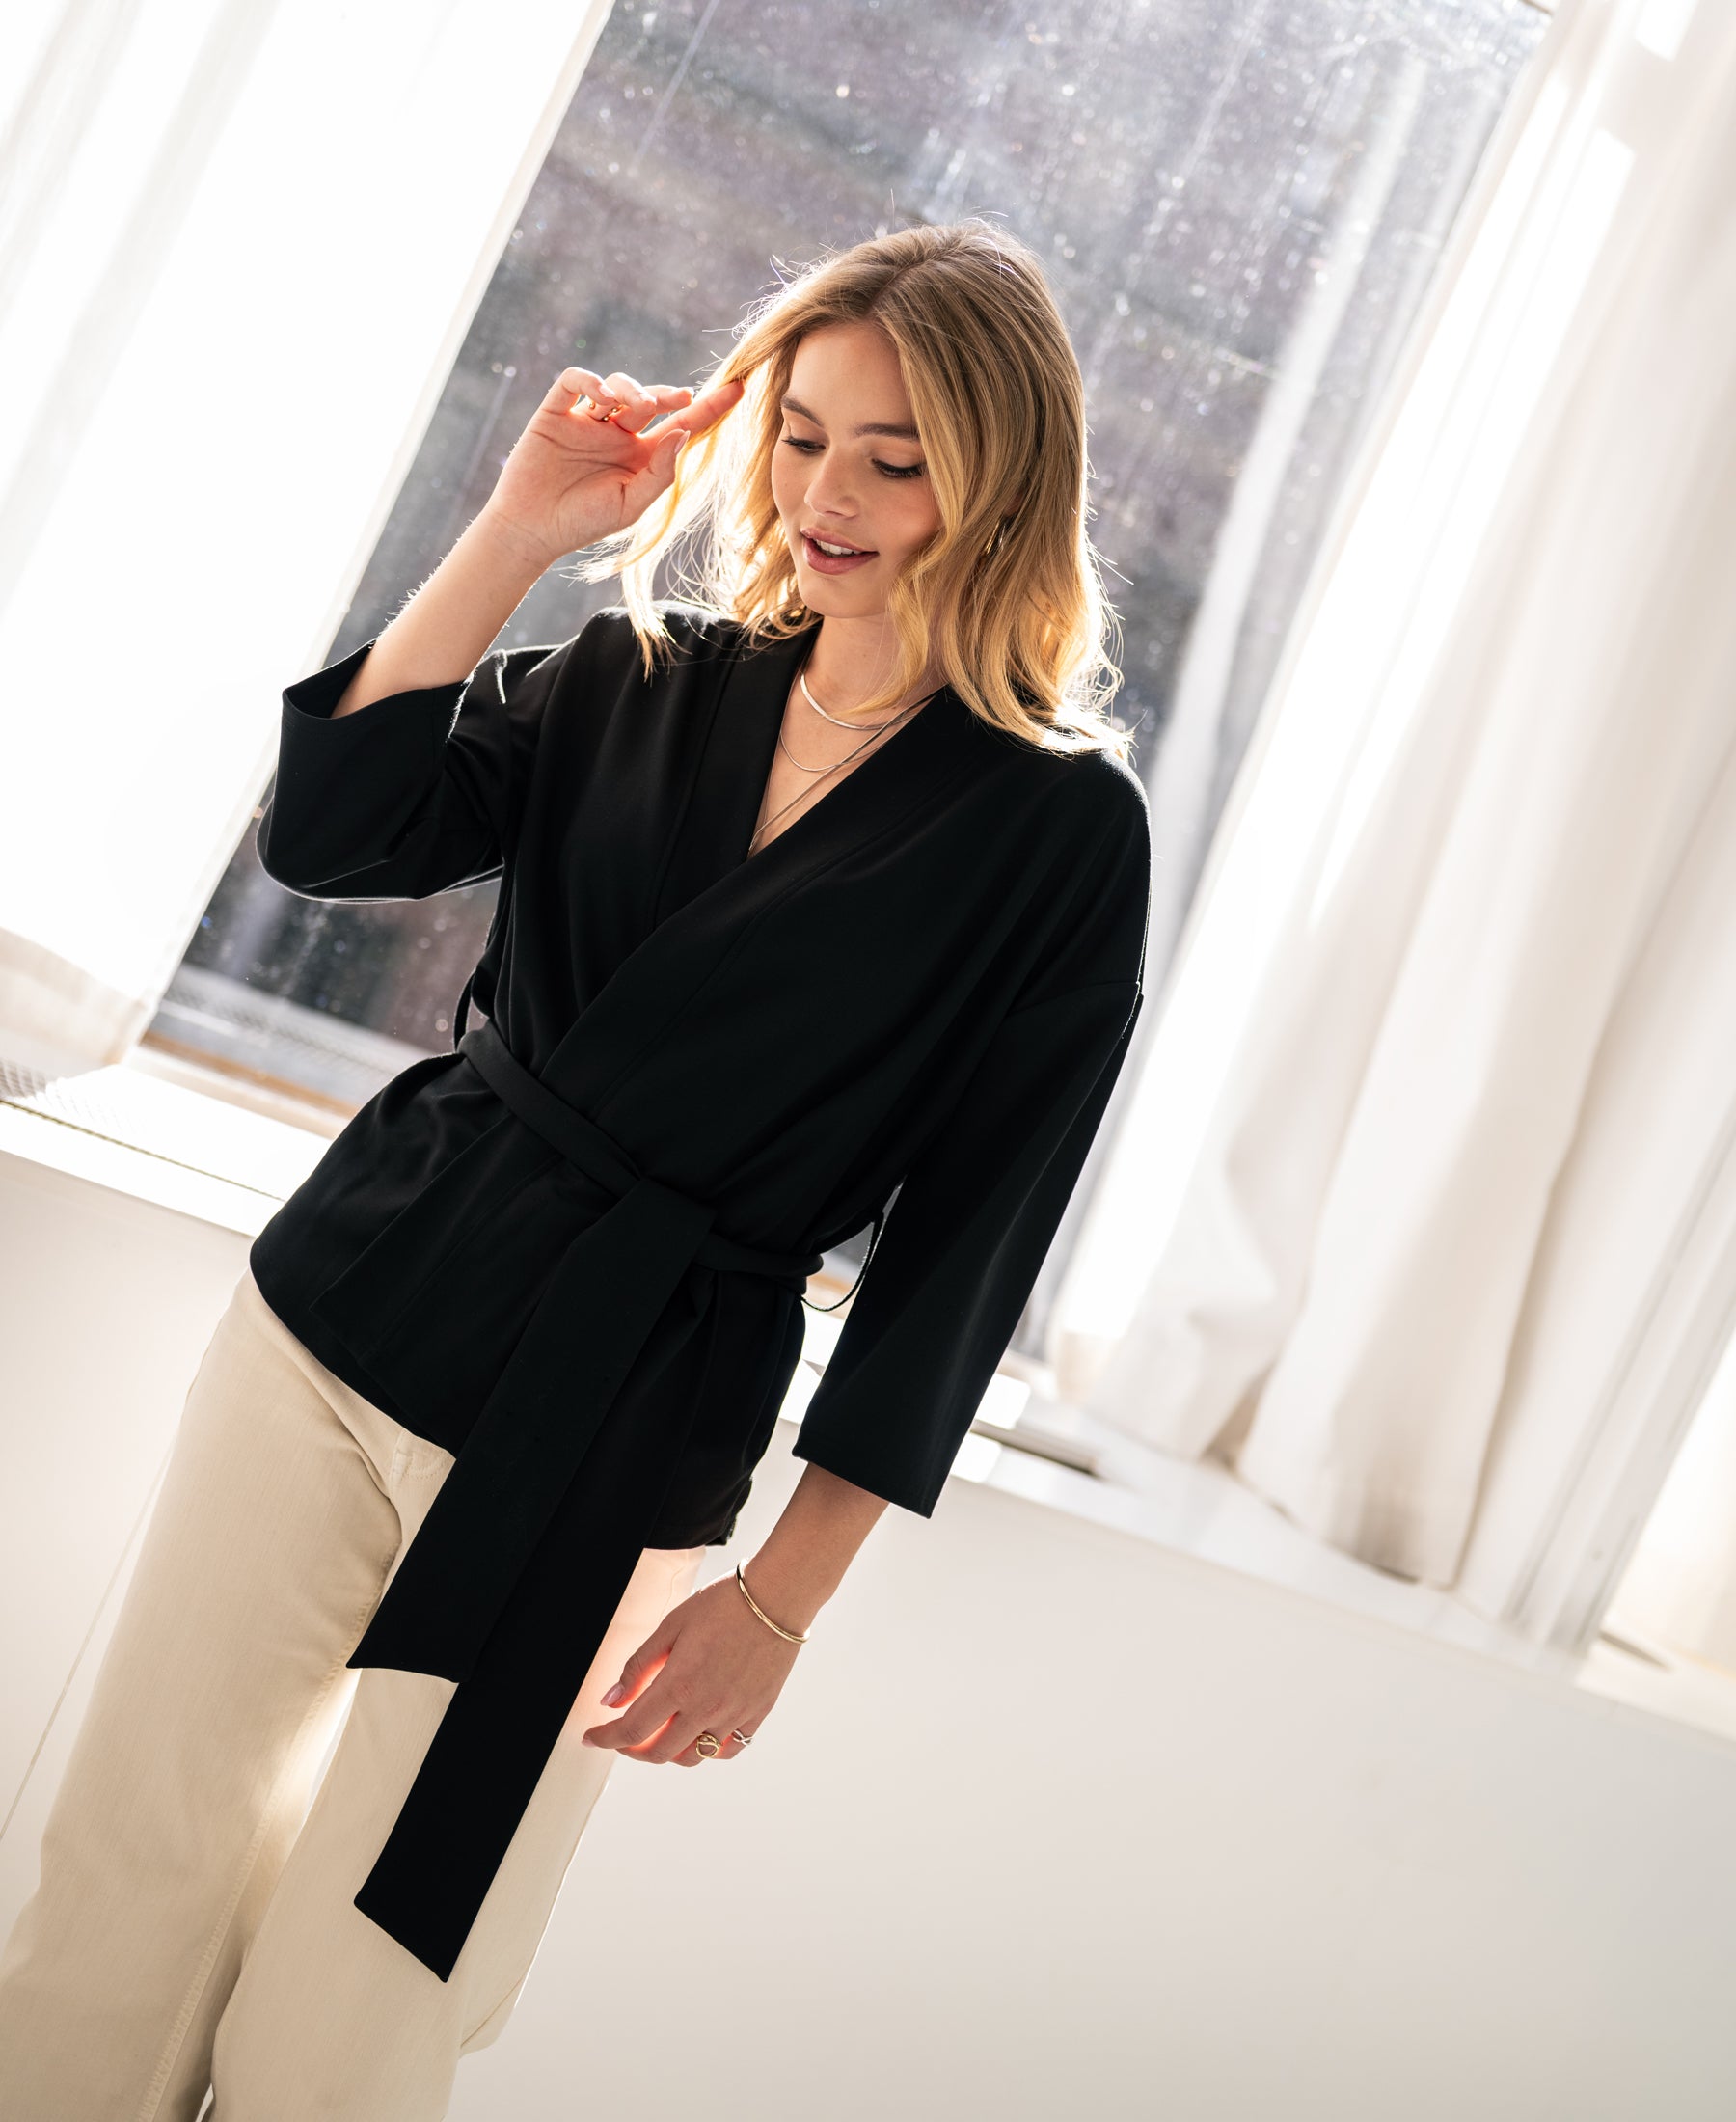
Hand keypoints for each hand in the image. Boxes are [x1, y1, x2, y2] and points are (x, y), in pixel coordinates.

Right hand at [480, 365, 744, 569]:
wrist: (532, 530)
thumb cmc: (584, 522)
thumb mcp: (631, 505)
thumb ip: (660, 472)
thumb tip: (683, 432)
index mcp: (641, 455)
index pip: (681, 424)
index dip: (710, 407)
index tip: (739, 389)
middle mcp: (617, 433)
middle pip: (650, 399)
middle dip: (666, 394)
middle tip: (680, 398)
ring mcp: (587, 420)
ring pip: (617, 386)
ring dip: (632, 387)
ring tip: (634, 405)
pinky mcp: (555, 412)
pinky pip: (573, 382)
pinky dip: (590, 381)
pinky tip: (602, 397)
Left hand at [579, 1569, 802, 1767]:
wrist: (776, 1597)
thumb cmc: (724, 1604)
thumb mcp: (671, 1625)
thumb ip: (639, 1665)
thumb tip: (612, 1700)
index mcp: (680, 1684)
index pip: (632, 1729)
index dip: (606, 1738)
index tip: (593, 1737)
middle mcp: (706, 1708)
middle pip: (658, 1752)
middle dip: (632, 1749)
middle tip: (623, 1735)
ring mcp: (734, 1715)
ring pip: (692, 1757)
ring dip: (668, 1752)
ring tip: (662, 1732)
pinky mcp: (757, 1714)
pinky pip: (728, 1749)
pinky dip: (708, 1749)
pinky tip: (700, 1731)